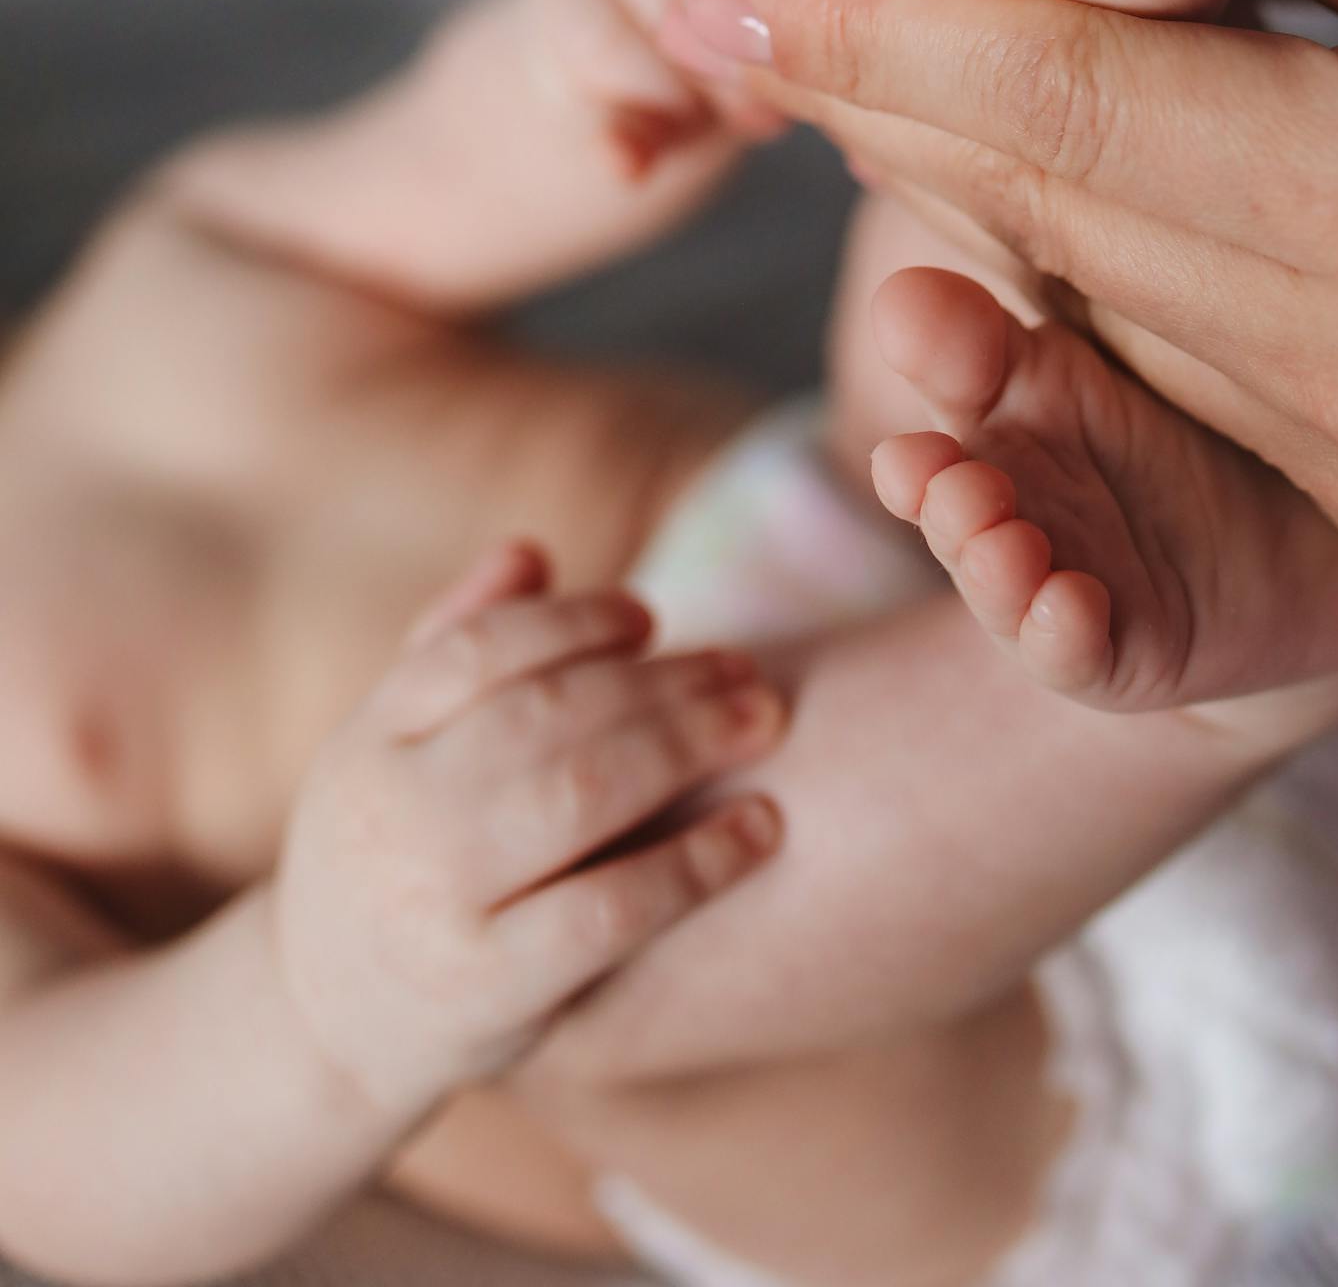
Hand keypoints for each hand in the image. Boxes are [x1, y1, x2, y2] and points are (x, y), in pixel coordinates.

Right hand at [271, 545, 783, 1122]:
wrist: (324, 1034)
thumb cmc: (387, 858)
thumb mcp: (388, 749)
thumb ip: (451, 643)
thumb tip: (530, 551)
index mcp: (365, 742)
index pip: (477, 652)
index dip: (573, 622)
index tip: (651, 615)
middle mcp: (393, 814)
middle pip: (543, 715)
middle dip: (659, 681)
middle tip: (747, 667)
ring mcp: (437, 903)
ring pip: (579, 795)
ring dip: (687, 745)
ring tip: (764, 720)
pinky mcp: (488, 989)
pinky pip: (608, 912)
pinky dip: (695, 863)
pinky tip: (761, 829)